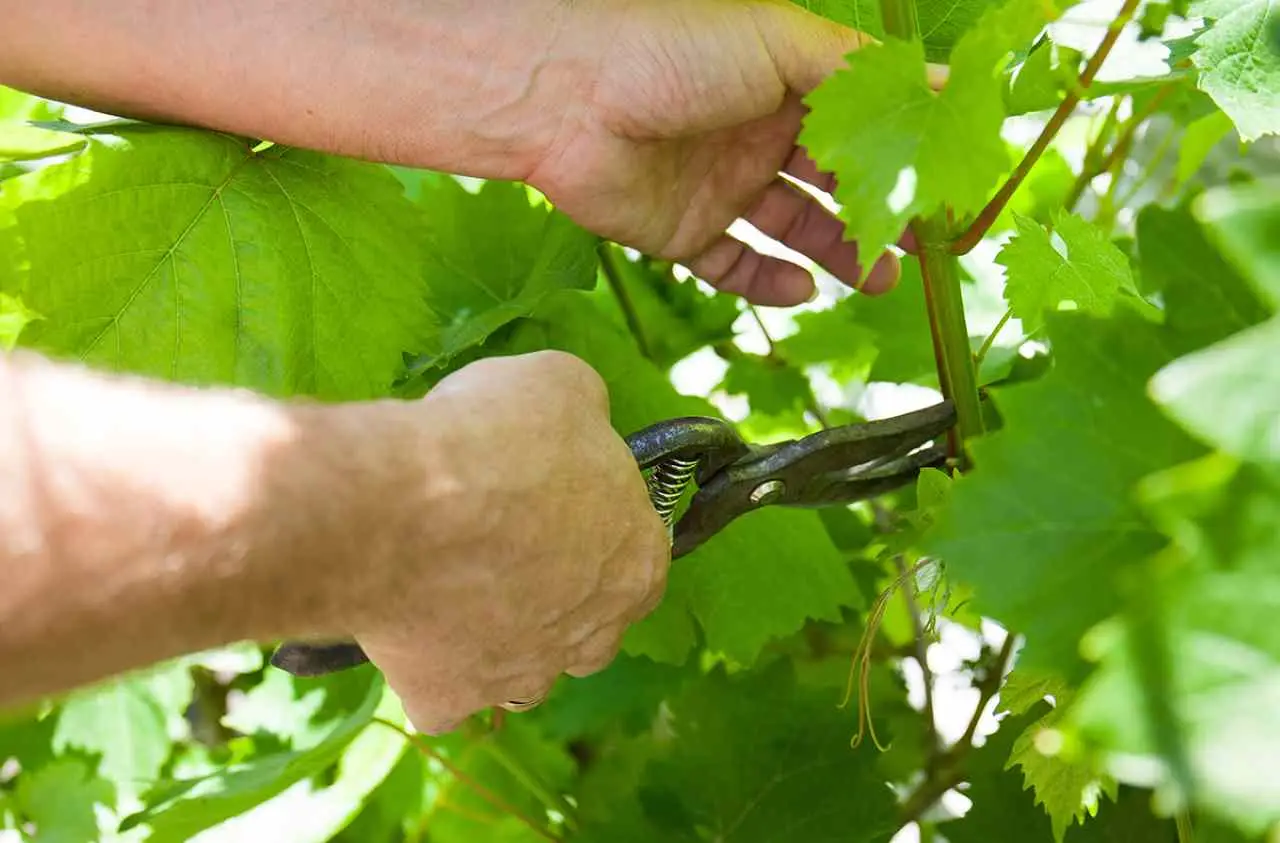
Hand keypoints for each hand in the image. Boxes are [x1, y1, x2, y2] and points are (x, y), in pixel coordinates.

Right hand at [338, 352, 668, 732]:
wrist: (399, 504)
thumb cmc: (495, 440)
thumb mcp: (563, 386)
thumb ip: (586, 417)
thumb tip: (580, 422)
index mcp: (639, 565)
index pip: (630, 549)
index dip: (588, 517)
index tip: (545, 492)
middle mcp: (594, 637)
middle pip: (582, 620)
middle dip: (550, 589)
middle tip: (496, 536)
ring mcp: (521, 677)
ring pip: (519, 667)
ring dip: (496, 634)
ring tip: (447, 578)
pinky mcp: (448, 699)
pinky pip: (442, 691)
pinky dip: (425, 663)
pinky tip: (403, 617)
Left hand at [525, 0, 918, 305]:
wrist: (565, 98)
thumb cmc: (674, 52)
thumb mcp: (780, 45)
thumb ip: (858, 71)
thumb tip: (948, 83)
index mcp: (783, 84)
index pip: (857, 129)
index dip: (899, 159)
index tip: (943, 192)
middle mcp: (755, 134)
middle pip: (831, 184)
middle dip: (877, 215)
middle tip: (921, 249)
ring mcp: (718, 186)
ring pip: (792, 229)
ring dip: (837, 255)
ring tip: (879, 281)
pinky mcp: (681, 232)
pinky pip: (733, 266)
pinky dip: (767, 283)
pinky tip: (802, 290)